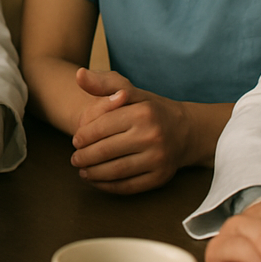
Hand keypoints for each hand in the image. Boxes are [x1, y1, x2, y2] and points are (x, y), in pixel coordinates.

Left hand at [69, 68, 191, 193]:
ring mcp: (158, 159)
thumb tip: (79, 75)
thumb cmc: (149, 109)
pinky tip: (98, 181)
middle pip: (107, 151)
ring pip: (116, 171)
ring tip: (82, 170)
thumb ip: (102, 83)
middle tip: (75, 158)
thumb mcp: (129, 90)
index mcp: (142, 112)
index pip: (102, 127)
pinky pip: (129, 186)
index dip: (84, 136)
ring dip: (93, 173)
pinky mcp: (161, 177)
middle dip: (85, 156)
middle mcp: (152, 135)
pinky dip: (108, 186)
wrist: (185, 131)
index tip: (75, 140)